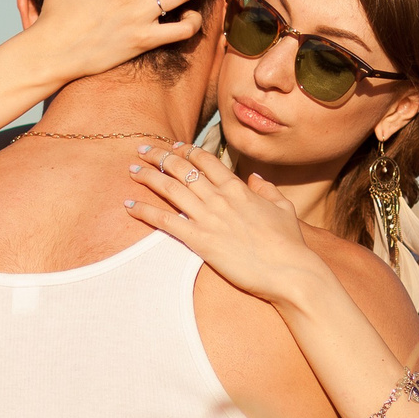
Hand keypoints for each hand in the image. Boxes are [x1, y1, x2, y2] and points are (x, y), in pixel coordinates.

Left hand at [124, 144, 325, 306]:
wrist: (290, 270)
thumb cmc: (289, 243)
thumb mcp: (283, 208)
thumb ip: (267, 189)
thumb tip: (255, 177)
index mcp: (238, 188)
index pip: (206, 160)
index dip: (186, 150)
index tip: (172, 146)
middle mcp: (220, 198)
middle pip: (182, 168)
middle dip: (159, 156)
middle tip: (142, 149)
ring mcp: (209, 218)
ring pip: (170, 188)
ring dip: (148, 177)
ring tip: (132, 171)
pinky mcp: (200, 240)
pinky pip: (165, 221)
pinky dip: (144, 211)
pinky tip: (128, 205)